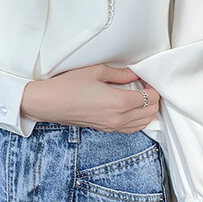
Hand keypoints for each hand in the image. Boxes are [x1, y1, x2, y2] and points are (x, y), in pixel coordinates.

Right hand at [21, 63, 160, 132]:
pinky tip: (133, 109)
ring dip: (147, 110)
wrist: (48, 103)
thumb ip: (120, 74)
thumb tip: (134, 74)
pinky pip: (131, 128)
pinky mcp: (105, 129)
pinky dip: (138, 120)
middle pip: (150, 112)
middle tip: (146, 86)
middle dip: (153, 98)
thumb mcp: (96, 72)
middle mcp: (119, 118)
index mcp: (120, 103)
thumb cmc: (68, 86)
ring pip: (143, 123)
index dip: (153, 87)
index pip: (150, 98)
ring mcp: (112, 126)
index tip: (147, 79)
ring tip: (142, 96)